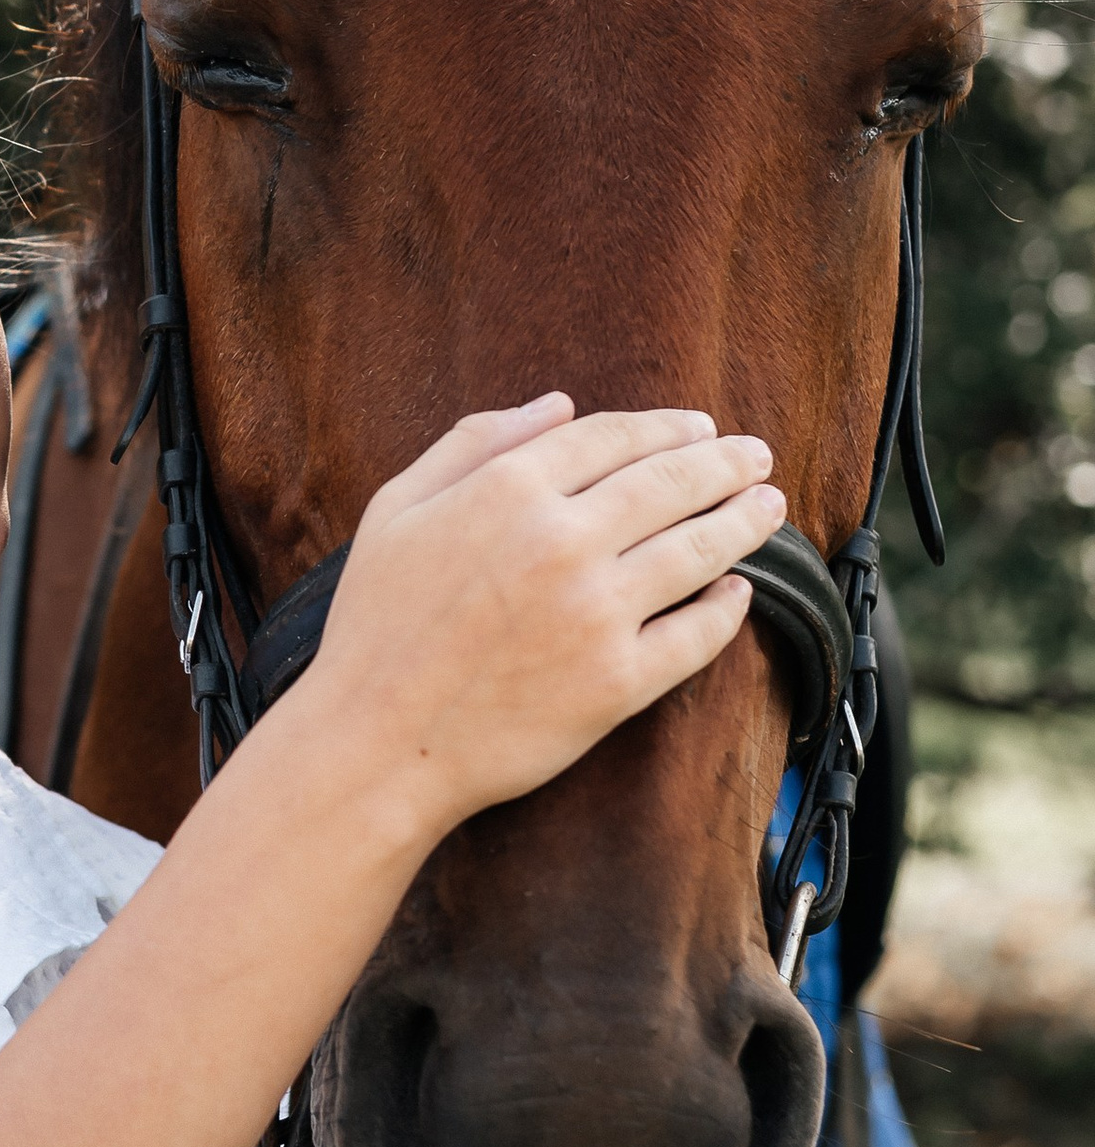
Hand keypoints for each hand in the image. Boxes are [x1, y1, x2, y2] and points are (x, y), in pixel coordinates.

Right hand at [297, 396, 786, 845]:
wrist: (376, 742)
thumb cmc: (376, 624)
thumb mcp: (395, 508)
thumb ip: (473, 443)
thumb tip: (556, 405)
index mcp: (507, 489)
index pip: (613, 438)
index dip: (666, 428)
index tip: (700, 427)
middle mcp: (562, 541)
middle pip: (671, 484)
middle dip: (725, 463)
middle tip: (756, 456)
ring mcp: (596, 613)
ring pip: (698, 551)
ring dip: (744, 522)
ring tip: (771, 507)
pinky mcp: (617, 682)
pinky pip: (695, 637)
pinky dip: (727, 610)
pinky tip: (739, 592)